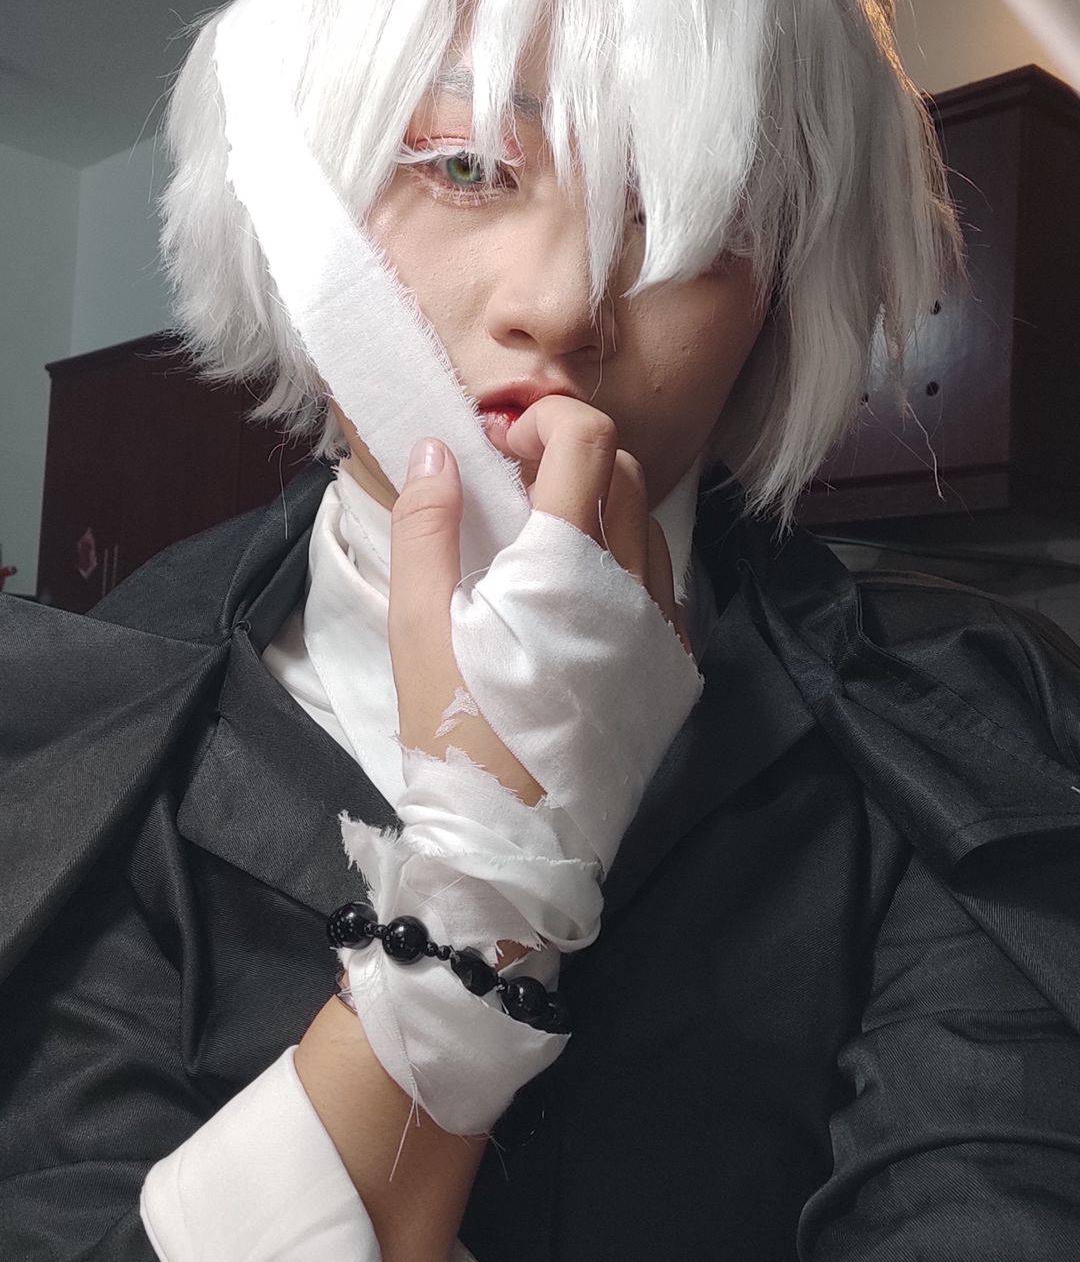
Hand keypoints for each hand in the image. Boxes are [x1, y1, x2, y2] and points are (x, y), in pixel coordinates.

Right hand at [387, 399, 691, 958]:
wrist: (515, 843)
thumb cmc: (456, 734)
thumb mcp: (417, 627)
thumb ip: (425, 528)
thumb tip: (438, 449)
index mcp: (566, 564)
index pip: (589, 440)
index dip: (546, 418)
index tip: (501, 444)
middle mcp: (631, 585)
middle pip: (625, 470)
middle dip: (570, 453)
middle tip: (512, 481)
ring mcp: (662, 627)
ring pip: (649, 524)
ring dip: (601, 504)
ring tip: (542, 536)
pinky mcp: (674, 667)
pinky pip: (662, 583)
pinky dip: (625, 561)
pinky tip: (579, 595)